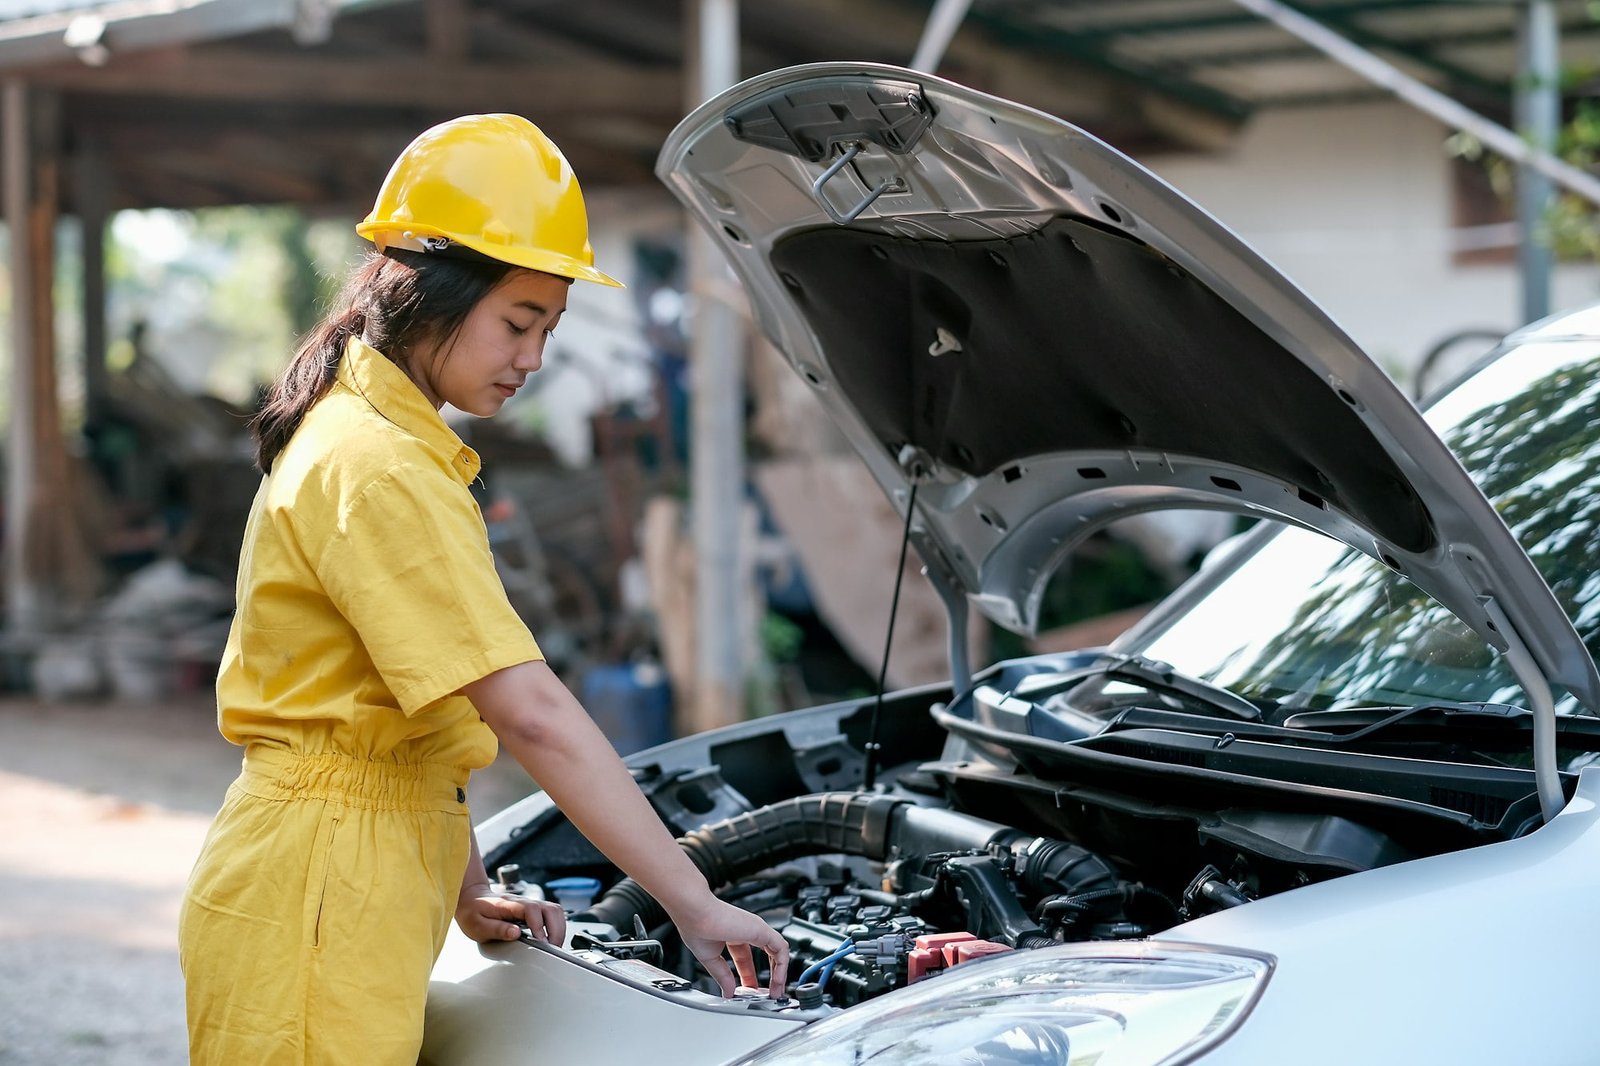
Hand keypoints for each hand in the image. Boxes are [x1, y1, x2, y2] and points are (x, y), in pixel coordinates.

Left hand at [456, 887, 567, 945]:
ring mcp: (529, 904)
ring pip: (555, 910)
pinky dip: (556, 927)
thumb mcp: (477, 925)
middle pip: (551, 908)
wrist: (471, 898)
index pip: (531, 909)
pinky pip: (552, 914)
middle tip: (551, 948)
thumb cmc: (473, 912)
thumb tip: (515, 933)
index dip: (539, 925)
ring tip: (553, 946)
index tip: (541, 942)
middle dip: (556, 930)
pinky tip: (550, 939)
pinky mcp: (533, 909)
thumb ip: (496, 929)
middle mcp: (523, 901)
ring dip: (559, 928)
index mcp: (508, 904)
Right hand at [671, 894, 789, 998]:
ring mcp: (756, 929)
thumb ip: (722, 975)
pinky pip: (781, 949)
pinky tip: (777, 981)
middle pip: (766, 954)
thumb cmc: (696, 926)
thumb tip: (728, 991)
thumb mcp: (710, 958)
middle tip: (770, 993)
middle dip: (770, 975)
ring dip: (779, 973)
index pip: (746, 957)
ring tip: (777, 991)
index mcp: (732, 934)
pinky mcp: (762, 930)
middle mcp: (746, 930)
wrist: (695, 912)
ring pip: (777, 952)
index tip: (749, 991)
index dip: (749, 976)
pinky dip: (782, 966)